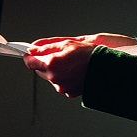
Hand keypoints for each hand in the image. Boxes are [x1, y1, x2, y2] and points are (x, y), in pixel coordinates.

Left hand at [22, 33, 136, 97]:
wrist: (106, 69)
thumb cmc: (89, 54)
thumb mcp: (66, 44)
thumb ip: (46, 47)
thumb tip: (32, 48)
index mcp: (52, 64)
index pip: (30, 62)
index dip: (29, 56)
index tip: (29, 52)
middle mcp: (54, 78)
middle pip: (39, 70)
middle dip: (43, 62)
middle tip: (55, 54)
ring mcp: (61, 87)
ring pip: (50, 77)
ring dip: (54, 70)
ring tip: (69, 62)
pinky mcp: (69, 92)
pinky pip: (61, 83)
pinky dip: (63, 77)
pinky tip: (73, 70)